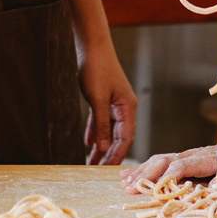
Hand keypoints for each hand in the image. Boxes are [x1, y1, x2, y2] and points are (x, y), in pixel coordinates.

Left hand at [78, 41, 136, 165]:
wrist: (92, 46)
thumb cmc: (97, 68)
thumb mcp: (97, 98)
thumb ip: (101, 124)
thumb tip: (103, 147)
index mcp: (128, 108)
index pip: (125, 138)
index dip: (116, 155)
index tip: (107, 171)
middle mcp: (124, 107)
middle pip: (118, 137)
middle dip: (108, 154)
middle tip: (97, 171)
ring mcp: (114, 103)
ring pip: (108, 130)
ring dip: (100, 146)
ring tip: (91, 162)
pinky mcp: (103, 99)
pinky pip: (100, 120)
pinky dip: (95, 131)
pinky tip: (88, 143)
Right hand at [119, 141, 216, 192]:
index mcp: (205, 158)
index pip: (181, 165)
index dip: (167, 177)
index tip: (154, 190)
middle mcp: (191, 155)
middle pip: (163, 161)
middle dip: (146, 175)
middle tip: (130, 189)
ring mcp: (184, 156)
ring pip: (157, 161)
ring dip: (140, 172)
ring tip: (124, 184)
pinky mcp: (182, 160)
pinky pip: (159, 163)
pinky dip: (142, 169)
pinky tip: (127, 176)